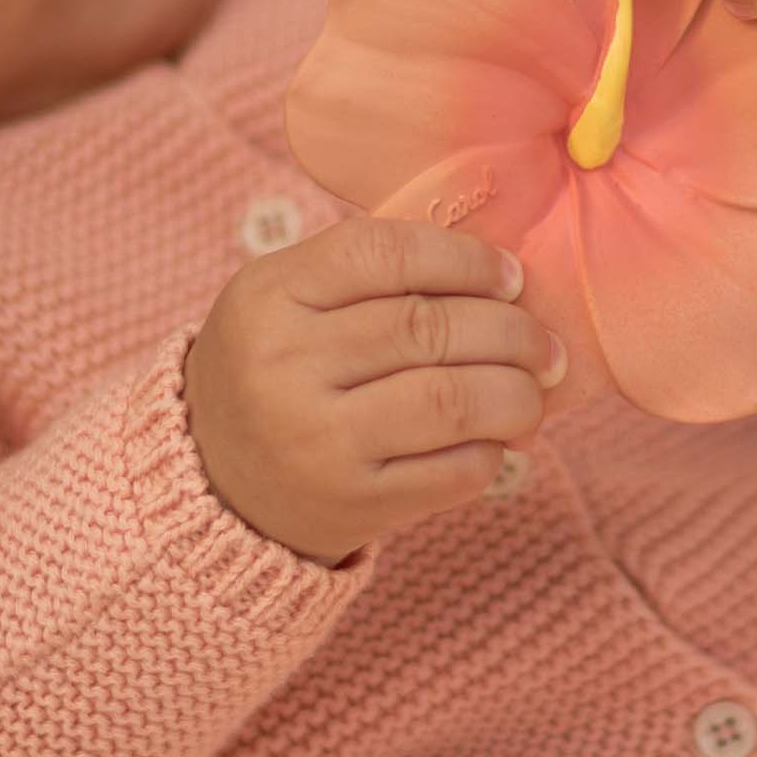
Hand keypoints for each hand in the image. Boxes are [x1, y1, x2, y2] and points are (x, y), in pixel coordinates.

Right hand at [183, 218, 566, 567]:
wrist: (210, 481)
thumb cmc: (278, 367)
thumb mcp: (289, 299)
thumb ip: (376, 273)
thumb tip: (505, 276)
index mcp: (269, 294)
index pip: (385, 252)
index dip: (466, 260)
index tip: (512, 277)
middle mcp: (284, 364)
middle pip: (428, 328)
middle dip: (512, 331)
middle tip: (545, 342)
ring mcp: (316, 441)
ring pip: (452, 400)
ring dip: (518, 392)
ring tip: (538, 387)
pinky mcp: (350, 504)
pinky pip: (453, 471)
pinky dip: (493, 449)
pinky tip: (496, 437)